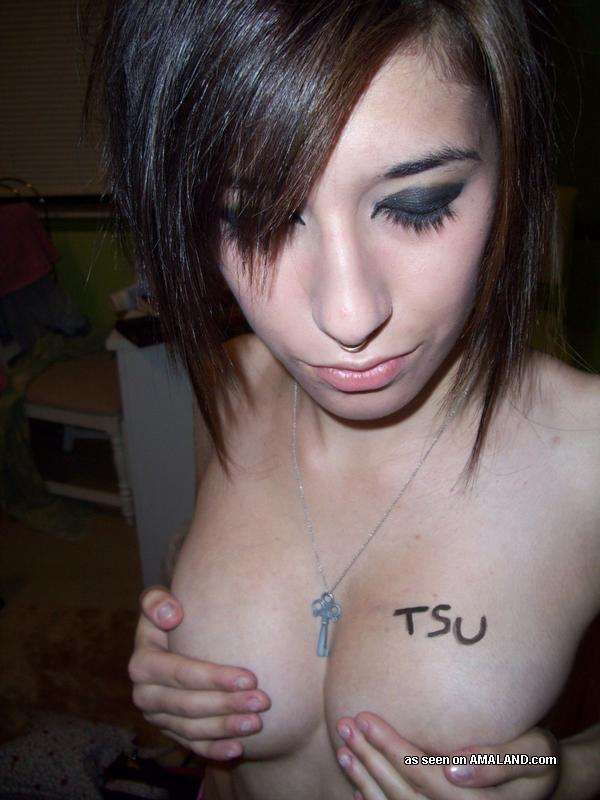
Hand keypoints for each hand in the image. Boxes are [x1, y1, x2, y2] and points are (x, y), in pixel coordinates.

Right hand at [128, 585, 270, 760]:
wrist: (170, 635)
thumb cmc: (172, 614)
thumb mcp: (157, 601)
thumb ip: (156, 601)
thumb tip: (171, 615)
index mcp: (142, 663)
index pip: (180, 673)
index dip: (214, 678)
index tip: (250, 677)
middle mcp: (145, 694)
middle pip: (188, 705)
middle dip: (227, 704)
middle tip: (262, 701)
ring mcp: (157, 716)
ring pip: (192, 729)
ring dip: (226, 728)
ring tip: (257, 722)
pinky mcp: (169, 730)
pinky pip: (192, 745)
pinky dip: (214, 750)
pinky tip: (239, 749)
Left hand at [335, 712, 560, 798]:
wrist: (544, 783)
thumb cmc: (539, 761)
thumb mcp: (533, 754)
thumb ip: (496, 762)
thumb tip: (452, 768)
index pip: (424, 774)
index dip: (392, 748)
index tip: (366, 719)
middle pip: (403, 793)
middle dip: (370, 759)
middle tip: (345, 726)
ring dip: (365, 779)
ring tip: (343, 749)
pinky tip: (356, 786)